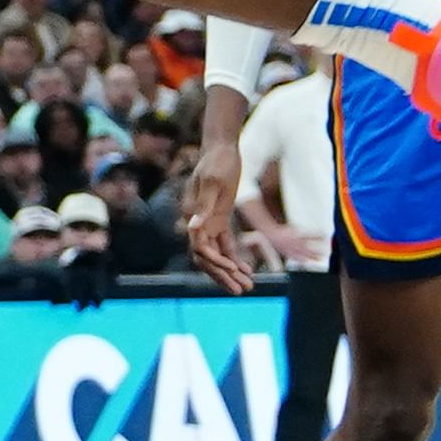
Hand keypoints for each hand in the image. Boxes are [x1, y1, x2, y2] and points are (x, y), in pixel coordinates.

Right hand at [180, 140, 249, 292]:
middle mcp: (196, 222)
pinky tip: (246, 270)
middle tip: (241, 291)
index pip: (199, 248)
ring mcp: (208, 221)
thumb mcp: (213, 182)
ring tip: (248, 286)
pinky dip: (234, 258)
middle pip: (206, 258)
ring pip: (216, 254)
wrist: (222, 148)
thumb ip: (203, 205)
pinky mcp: (219, 219)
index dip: (216, 262)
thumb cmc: (217, 162)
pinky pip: (225, 244)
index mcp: (192, 215)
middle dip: (223, 276)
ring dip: (230, 272)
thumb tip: (192, 227)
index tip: (234, 271)